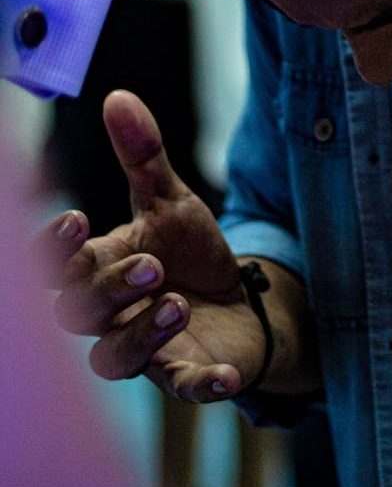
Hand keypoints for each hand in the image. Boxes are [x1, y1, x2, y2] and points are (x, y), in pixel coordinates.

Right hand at [41, 90, 271, 402]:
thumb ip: (143, 156)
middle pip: (78, 314)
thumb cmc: (190, 252)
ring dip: (142, 335)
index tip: (78, 219)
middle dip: (107, 288)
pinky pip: (183, 389)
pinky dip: (201, 386)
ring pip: (114, 360)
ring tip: (177, 304)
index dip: (56, 250)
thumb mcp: (171, 200)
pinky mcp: (186, 375)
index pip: (56, 268)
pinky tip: (221, 376)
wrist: (241, 301)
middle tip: (151, 264)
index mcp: (102, 267)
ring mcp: (146, 350)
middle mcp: (112, 315)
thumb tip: (117, 96)